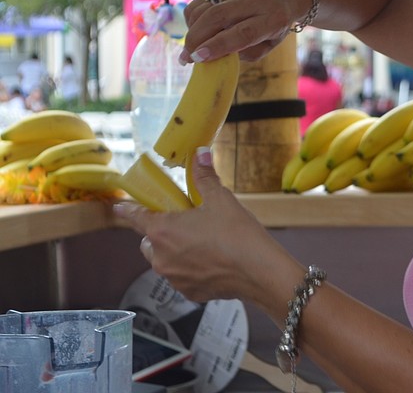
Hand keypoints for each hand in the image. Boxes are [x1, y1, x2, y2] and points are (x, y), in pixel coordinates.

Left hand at [114, 148, 282, 302]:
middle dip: (160, 232)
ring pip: (165, 261)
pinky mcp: (189, 293)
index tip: (119, 207)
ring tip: (203, 244)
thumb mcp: (220, 199)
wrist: (259, 271)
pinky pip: (182, 277)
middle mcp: (161, 257)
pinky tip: (213, 262)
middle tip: (185, 224)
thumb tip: (200, 154)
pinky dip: (191, 269)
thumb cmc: (237, 233)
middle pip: (149, 242)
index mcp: (163, 231)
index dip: (128, 210)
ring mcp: (174, 278)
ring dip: (175, 252)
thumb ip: (205, 177)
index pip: (136, 217)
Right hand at [180, 0, 305, 63]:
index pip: (242, 32)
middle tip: (186, 58)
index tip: (198, 58)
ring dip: (192, 30)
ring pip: (205, 8)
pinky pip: (200, 2)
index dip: (218, 46)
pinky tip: (197, 30)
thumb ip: (249, 53)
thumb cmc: (276, 23)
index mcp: (272, 17)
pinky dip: (192, 19)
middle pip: (217, 17)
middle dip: (196, 40)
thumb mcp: (271, 43)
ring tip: (190, 47)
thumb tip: (217, 56)